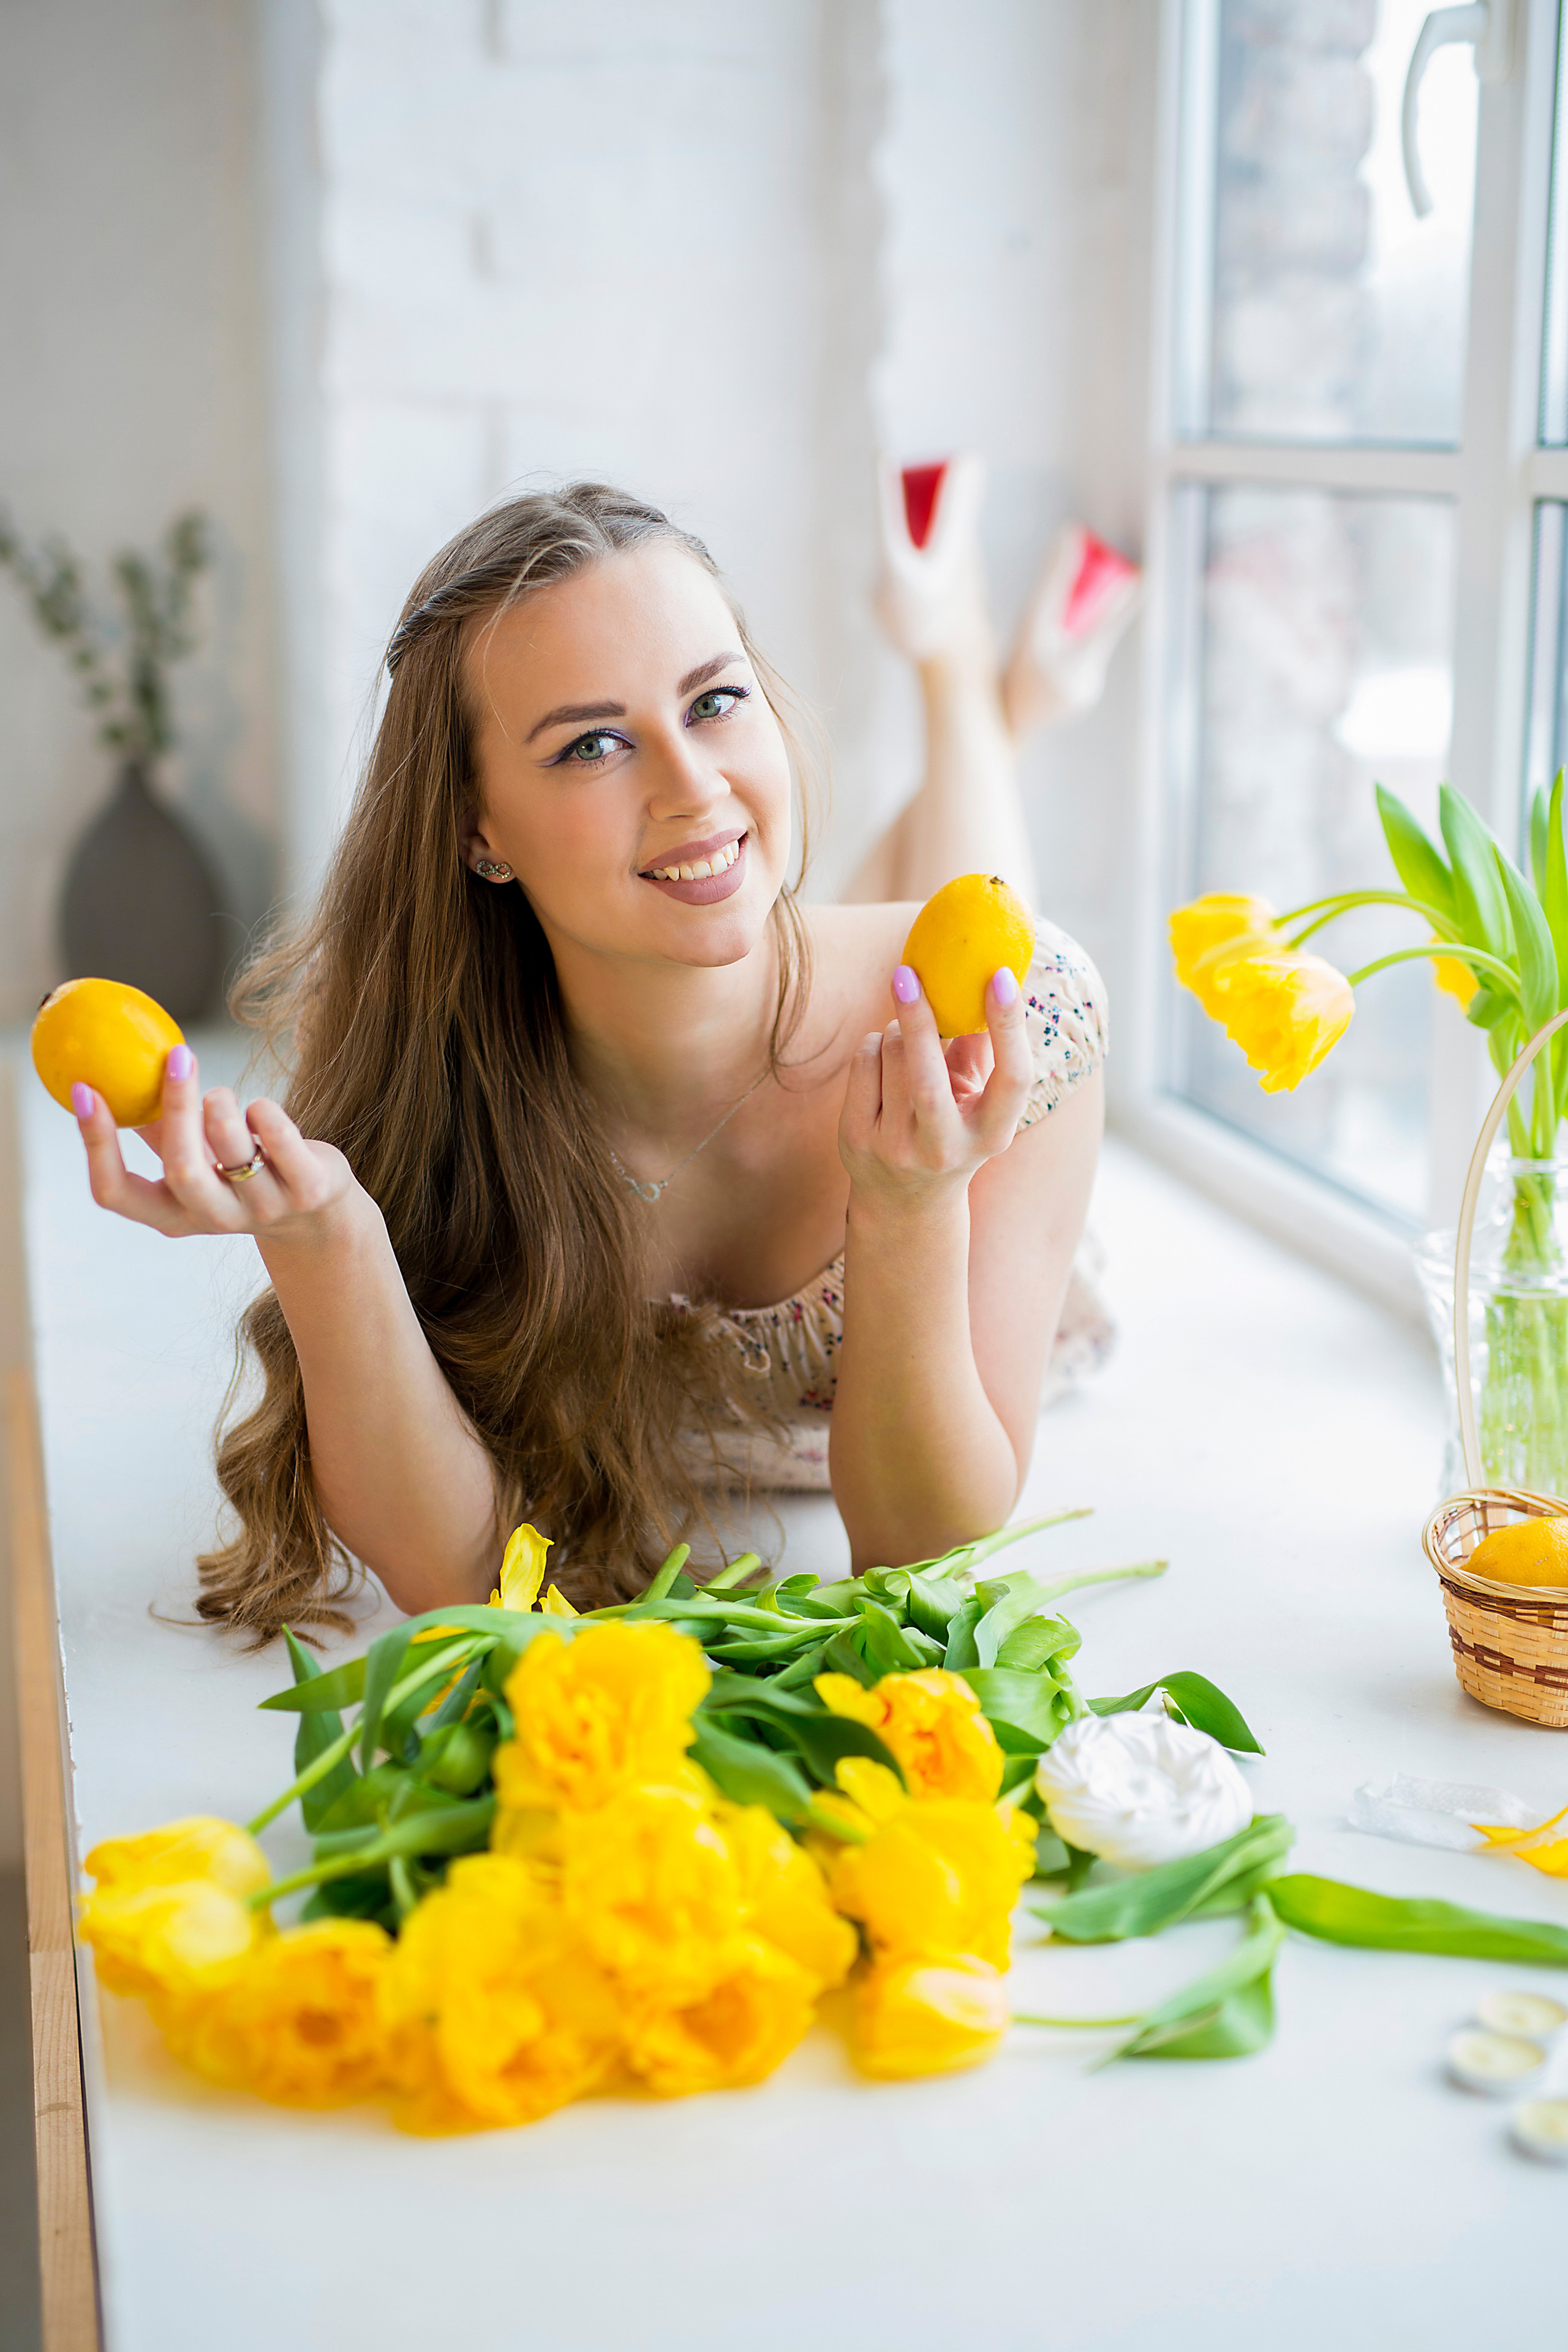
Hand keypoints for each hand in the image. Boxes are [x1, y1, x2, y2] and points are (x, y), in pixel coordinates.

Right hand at [72, 1042, 359, 1245]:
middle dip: (177, 1107)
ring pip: (233, 1150)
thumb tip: (109, 1072)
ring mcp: (264, 1209)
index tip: (85, 1089)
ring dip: (224, 1105)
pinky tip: (259, 1109)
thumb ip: (157, 1128)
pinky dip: (265, 1112)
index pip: (115, 1193)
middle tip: (177, 1055)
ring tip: (222, 1097)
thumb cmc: (238, 1171)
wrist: (314, 1211)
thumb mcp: (195, 1159)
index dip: (96, 1143)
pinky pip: (281, 1141)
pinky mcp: (307, 1192)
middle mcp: (214, 1218)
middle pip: (181, 1170)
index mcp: (171, 1214)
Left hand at [839, 964, 1031, 1208]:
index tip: (1002, 977)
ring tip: (907, 1036)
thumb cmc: (954, 1127)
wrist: (904, 1200)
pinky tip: (884, 1057)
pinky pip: (863, 1062)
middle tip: (907, 971)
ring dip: (898, 1028)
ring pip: (890, 1055)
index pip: (1013, 1079)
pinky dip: (874, 1044)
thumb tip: (988, 976)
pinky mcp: (857, 1140)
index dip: (1010, 1027)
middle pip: (927, 1073)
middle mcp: (944, 1147)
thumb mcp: (979, 1099)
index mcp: (991, 1134)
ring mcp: (896, 1147)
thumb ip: (983, 1047)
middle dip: (917, 1017)